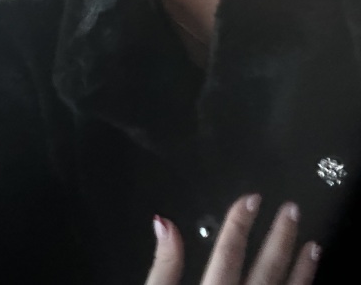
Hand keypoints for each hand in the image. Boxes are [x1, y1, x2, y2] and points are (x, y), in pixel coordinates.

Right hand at [145, 195, 320, 283]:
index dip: (240, 223)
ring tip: (312, 243)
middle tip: (292, 210)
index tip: (253, 198)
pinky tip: (308, 277)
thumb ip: (163, 265)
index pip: (229, 252)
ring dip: (301, 269)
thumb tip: (163, 222)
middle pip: (265, 271)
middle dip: (279, 239)